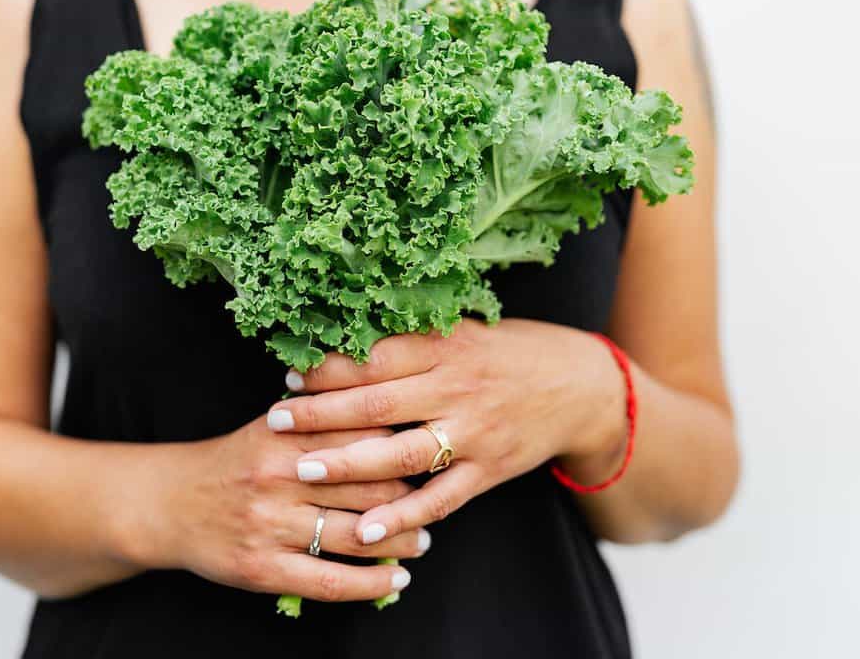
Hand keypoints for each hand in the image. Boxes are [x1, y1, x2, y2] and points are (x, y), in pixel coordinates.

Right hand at [145, 417, 428, 603]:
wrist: (170, 502)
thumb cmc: (233, 460)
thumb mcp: (272, 426)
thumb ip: (323, 416)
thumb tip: (387, 404)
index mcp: (285, 435)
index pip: (362, 437)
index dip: (402, 448)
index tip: (429, 454)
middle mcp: (279, 478)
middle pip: (365, 487)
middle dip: (410, 499)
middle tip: (435, 503)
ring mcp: (270, 525)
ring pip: (353, 536)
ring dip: (398, 542)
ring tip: (421, 542)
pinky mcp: (262, 568)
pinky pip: (327, 581)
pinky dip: (367, 584)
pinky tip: (393, 581)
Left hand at [265, 319, 627, 545]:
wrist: (581, 386)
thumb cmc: (510, 351)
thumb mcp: (465, 329)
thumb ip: (412, 337)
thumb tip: (344, 335)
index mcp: (447, 345)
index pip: (375, 356)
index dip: (328, 367)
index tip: (290, 374)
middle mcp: (457, 388)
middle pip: (377, 404)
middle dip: (320, 415)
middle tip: (277, 422)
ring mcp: (474, 433)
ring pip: (402, 454)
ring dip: (350, 464)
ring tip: (304, 470)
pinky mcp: (489, 471)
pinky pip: (441, 499)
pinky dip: (403, 516)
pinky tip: (367, 530)